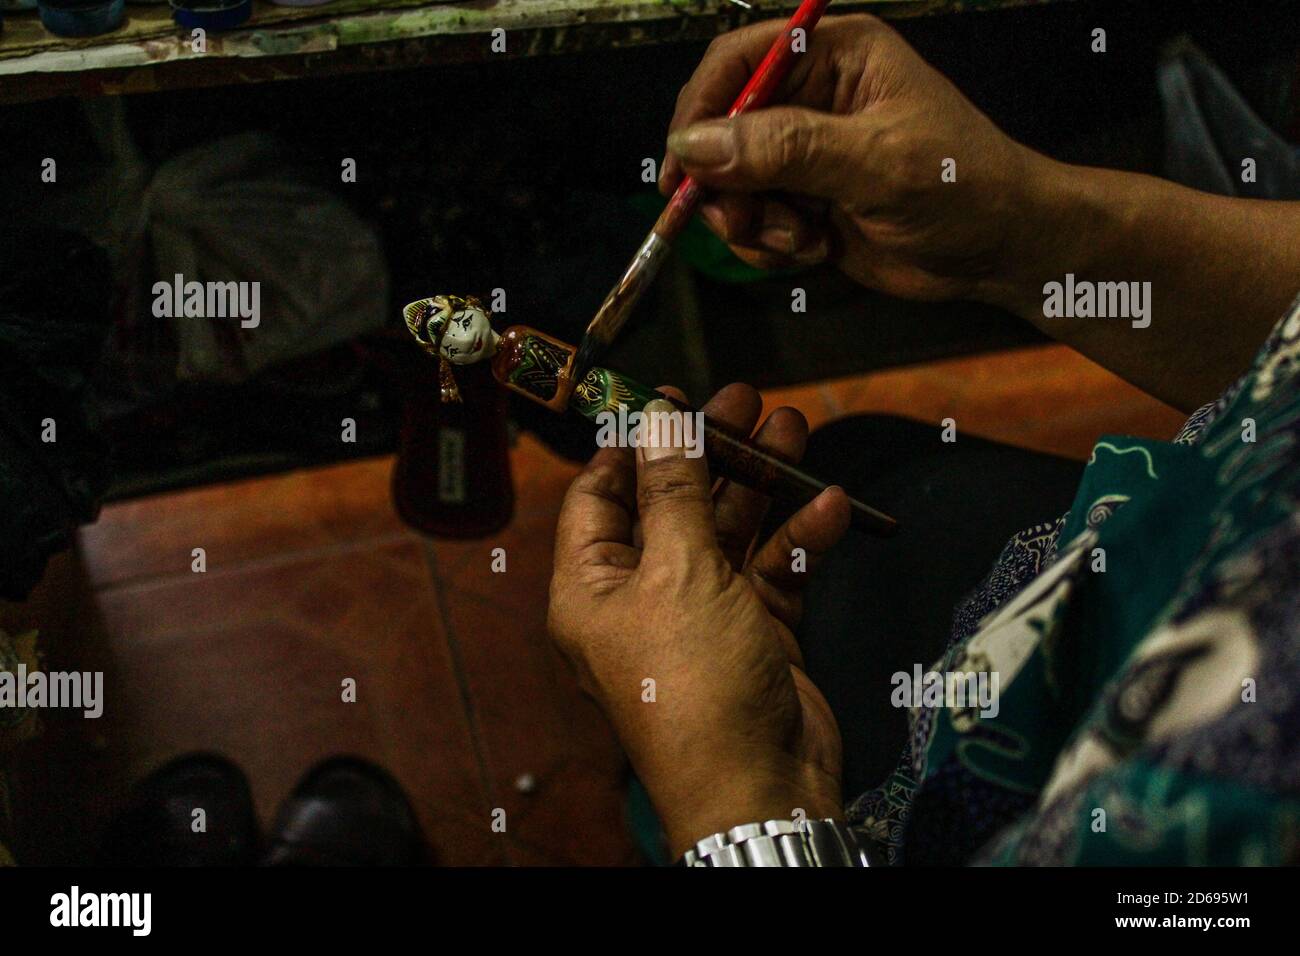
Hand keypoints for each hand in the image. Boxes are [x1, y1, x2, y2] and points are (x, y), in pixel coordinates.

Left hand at [547, 384, 850, 857]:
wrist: (761, 784)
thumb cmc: (695, 690)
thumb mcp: (678, 572)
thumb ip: (673, 491)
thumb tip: (658, 422)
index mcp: (593, 587)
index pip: (600, 496)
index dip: (633, 443)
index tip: (667, 398)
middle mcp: (641, 598)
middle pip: (672, 504)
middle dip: (710, 452)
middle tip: (744, 401)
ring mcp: (699, 615)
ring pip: (727, 531)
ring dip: (760, 483)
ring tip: (792, 429)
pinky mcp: (753, 633)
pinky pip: (771, 570)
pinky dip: (797, 538)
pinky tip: (827, 506)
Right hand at [661, 13, 1046, 306]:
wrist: (1001, 250)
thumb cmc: (962, 187)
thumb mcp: (877, 162)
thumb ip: (787, 149)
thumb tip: (698, 145)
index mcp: (834, 55)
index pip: (738, 61)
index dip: (701, 110)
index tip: (683, 168)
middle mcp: (812, 95)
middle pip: (722, 126)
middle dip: (723, 181)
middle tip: (740, 222)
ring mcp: (805, 152)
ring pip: (730, 181)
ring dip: (749, 220)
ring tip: (796, 240)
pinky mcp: (805, 201)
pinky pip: (752, 219)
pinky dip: (767, 244)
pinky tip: (811, 250)